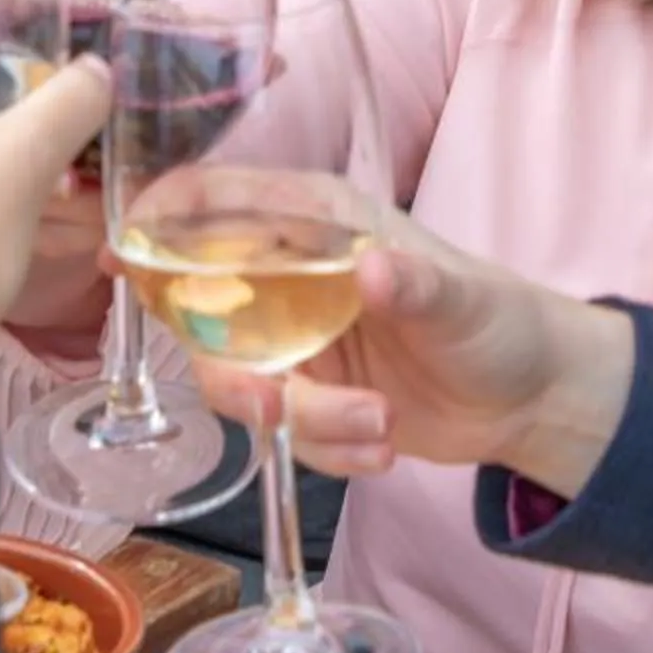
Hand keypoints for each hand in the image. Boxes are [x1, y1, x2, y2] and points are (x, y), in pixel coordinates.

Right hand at [188, 216, 634, 497]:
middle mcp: (285, 274)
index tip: (121, 257)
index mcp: (314, 218)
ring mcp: (289, 341)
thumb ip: (416, 284)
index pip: (209, 200)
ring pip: (237, 386)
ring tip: (378, 430)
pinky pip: (279, 434)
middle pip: (198, 312)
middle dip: (232, 372)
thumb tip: (374, 269)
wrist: (530, 399)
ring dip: (303, 422)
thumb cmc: (498, 320)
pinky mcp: (304, 399)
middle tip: (279, 405)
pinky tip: (381, 451)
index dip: (154, 220)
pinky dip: (326, 452)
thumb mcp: (462, 300)